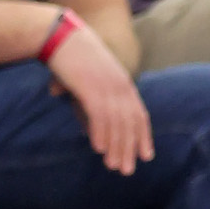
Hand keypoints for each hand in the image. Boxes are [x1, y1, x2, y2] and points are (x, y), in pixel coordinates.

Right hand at [45, 22, 154, 175]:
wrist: (63, 38)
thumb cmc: (74, 62)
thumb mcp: (90, 86)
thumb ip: (94, 109)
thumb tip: (95, 134)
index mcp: (123, 84)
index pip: (139, 115)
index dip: (143, 136)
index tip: (146, 156)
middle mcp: (120, 86)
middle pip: (130, 122)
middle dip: (129, 148)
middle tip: (127, 170)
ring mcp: (107, 86)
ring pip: (116, 122)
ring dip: (115, 146)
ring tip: (113, 166)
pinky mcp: (90, 86)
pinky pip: (99, 114)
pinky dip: (100, 132)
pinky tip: (98, 149)